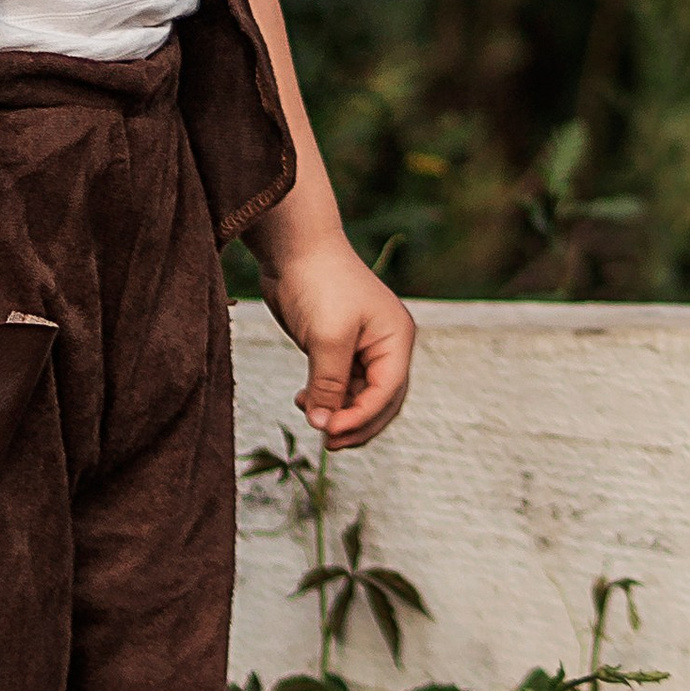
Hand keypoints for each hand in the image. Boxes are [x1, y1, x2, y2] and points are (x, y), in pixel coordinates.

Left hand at [256, 235, 414, 450]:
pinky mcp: (336, 347)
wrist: (293, 246)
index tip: (329, 432)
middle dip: (355, 424)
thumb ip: (328, 383)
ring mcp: (361, 347)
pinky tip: (302, 402)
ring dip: (337, 412)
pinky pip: (338, 384)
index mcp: (396, 339)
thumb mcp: (327, 337)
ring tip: (310, 419)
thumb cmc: (318, 283)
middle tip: (326, 444)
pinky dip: (324, 398)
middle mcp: (385, 346)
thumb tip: (323, 426)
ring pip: (357, 396)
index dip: (361, 418)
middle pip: (379, 401)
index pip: (388, 392)